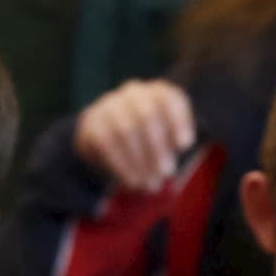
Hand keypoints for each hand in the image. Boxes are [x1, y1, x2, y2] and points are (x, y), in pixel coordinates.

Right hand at [73, 80, 200, 194]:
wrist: (109, 141)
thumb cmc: (150, 141)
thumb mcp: (169, 140)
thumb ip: (175, 143)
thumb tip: (175, 154)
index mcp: (157, 93)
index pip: (169, 99)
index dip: (178, 120)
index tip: (184, 145)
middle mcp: (133, 93)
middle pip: (147, 114)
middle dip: (159, 146)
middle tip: (167, 172)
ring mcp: (109, 105)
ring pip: (125, 130)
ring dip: (140, 160)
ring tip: (151, 183)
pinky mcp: (91, 123)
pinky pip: (106, 143)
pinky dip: (122, 165)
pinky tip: (132, 181)